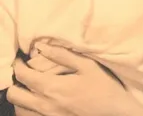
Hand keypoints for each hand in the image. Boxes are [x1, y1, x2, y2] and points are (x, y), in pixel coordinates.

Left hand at [6, 43, 142, 115]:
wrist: (113, 112)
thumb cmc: (102, 86)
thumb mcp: (87, 65)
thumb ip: (63, 55)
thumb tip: (41, 46)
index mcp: (52, 87)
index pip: (23, 75)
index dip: (18, 65)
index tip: (21, 59)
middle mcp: (44, 105)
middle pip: (14, 94)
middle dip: (15, 81)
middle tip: (24, 72)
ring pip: (18, 109)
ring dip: (20, 96)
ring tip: (29, 86)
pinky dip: (25, 109)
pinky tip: (36, 101)